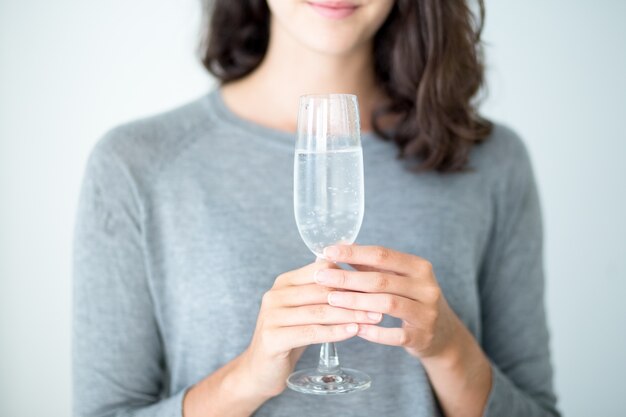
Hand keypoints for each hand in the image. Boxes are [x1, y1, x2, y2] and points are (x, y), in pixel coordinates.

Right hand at [237, 259, 383, 398]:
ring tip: (373, 317)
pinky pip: (311, 332)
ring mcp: (271, 315)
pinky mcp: (272, 337)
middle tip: (382, 302)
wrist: (260, 371)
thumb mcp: (305, 310)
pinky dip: (335, 331)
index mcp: (284, 282)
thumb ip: (323, 294)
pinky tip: (354, 331)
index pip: (321, 270)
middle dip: (354, 296)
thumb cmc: (290, 337)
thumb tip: (358, 275)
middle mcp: (275, 294)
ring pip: (319, 311)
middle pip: (322, 290)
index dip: (349, 275)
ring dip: (349, 314)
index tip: (375, 282)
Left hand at [316, 244, 461, 359]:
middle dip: (348, 278)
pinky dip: (372, 332)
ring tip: (331, 300)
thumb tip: (338, 251)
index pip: (383, 255)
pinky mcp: (422, 336)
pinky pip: (393, 335)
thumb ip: (371, 266)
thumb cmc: (412, 299)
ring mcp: (426, 313)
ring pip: (387, 305)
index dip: (354, 252)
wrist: (442, 334)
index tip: (328, 251)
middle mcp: (427, 287)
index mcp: (419, 267)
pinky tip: (353, 328)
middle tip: (321, 277)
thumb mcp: (398, 279)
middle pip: (381, 280)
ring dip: (356, 302)